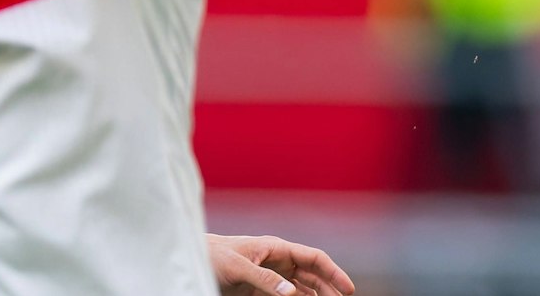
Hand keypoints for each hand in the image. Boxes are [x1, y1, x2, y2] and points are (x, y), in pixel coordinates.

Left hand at [208, 233, 355, 295]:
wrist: (191, 259)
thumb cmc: (212, 256)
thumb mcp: (237, 267)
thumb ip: (264, 279)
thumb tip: (292, 293)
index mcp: (276, 248)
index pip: (314, 258)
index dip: (334, 272)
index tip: (348, 289)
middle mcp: (277, 261)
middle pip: (312, 275)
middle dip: (329, 288)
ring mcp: (270, 276)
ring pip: (301, 288)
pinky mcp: (259, 290)